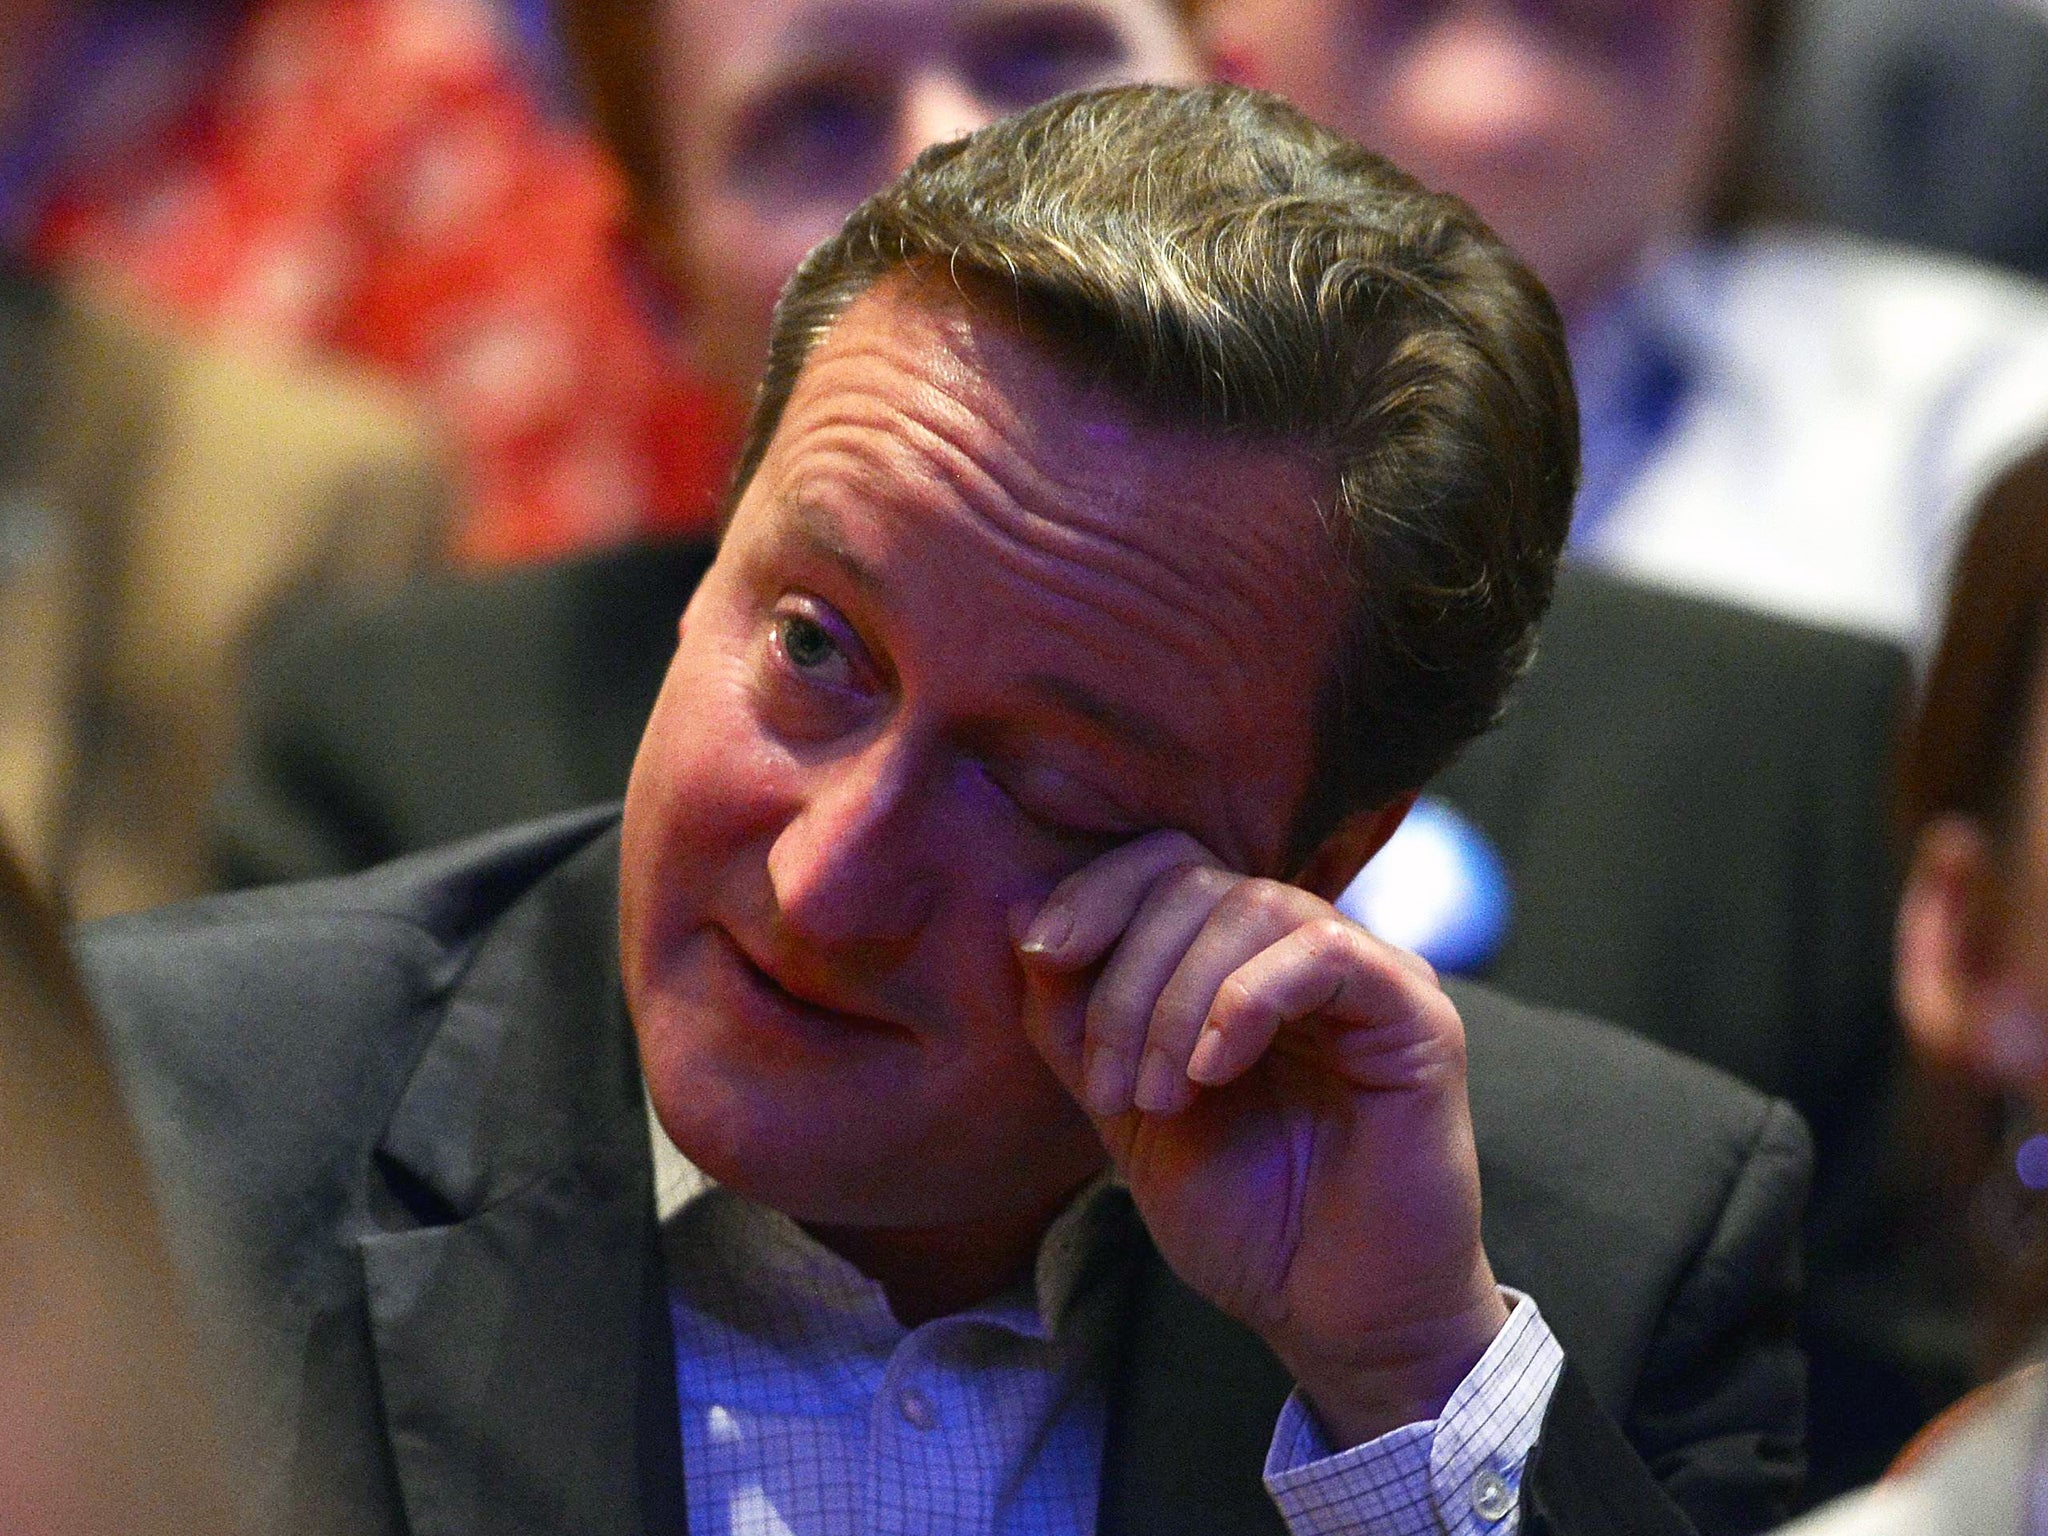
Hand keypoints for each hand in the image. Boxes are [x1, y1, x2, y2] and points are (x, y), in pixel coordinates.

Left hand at [1014, 830, 1508, 1446]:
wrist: (1329, 1314)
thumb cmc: (1241, 1219)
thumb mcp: (1125, 1110)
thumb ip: (1073, 1017)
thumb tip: (1021, 909)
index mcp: (1237, 960)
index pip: (1164, 864)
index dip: (1095, 893)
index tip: (1041, 956)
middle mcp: (1302, 950)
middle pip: (1195, 879)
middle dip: (1126, 977)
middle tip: (1111, 1087)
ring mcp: (1366, 974)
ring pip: (1254, 906)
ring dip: (1177, 1001)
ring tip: (1162, 1098)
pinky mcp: (1417, 1015)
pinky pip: (1325, 956)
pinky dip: (1247, 1001)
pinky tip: (1214, 1071)